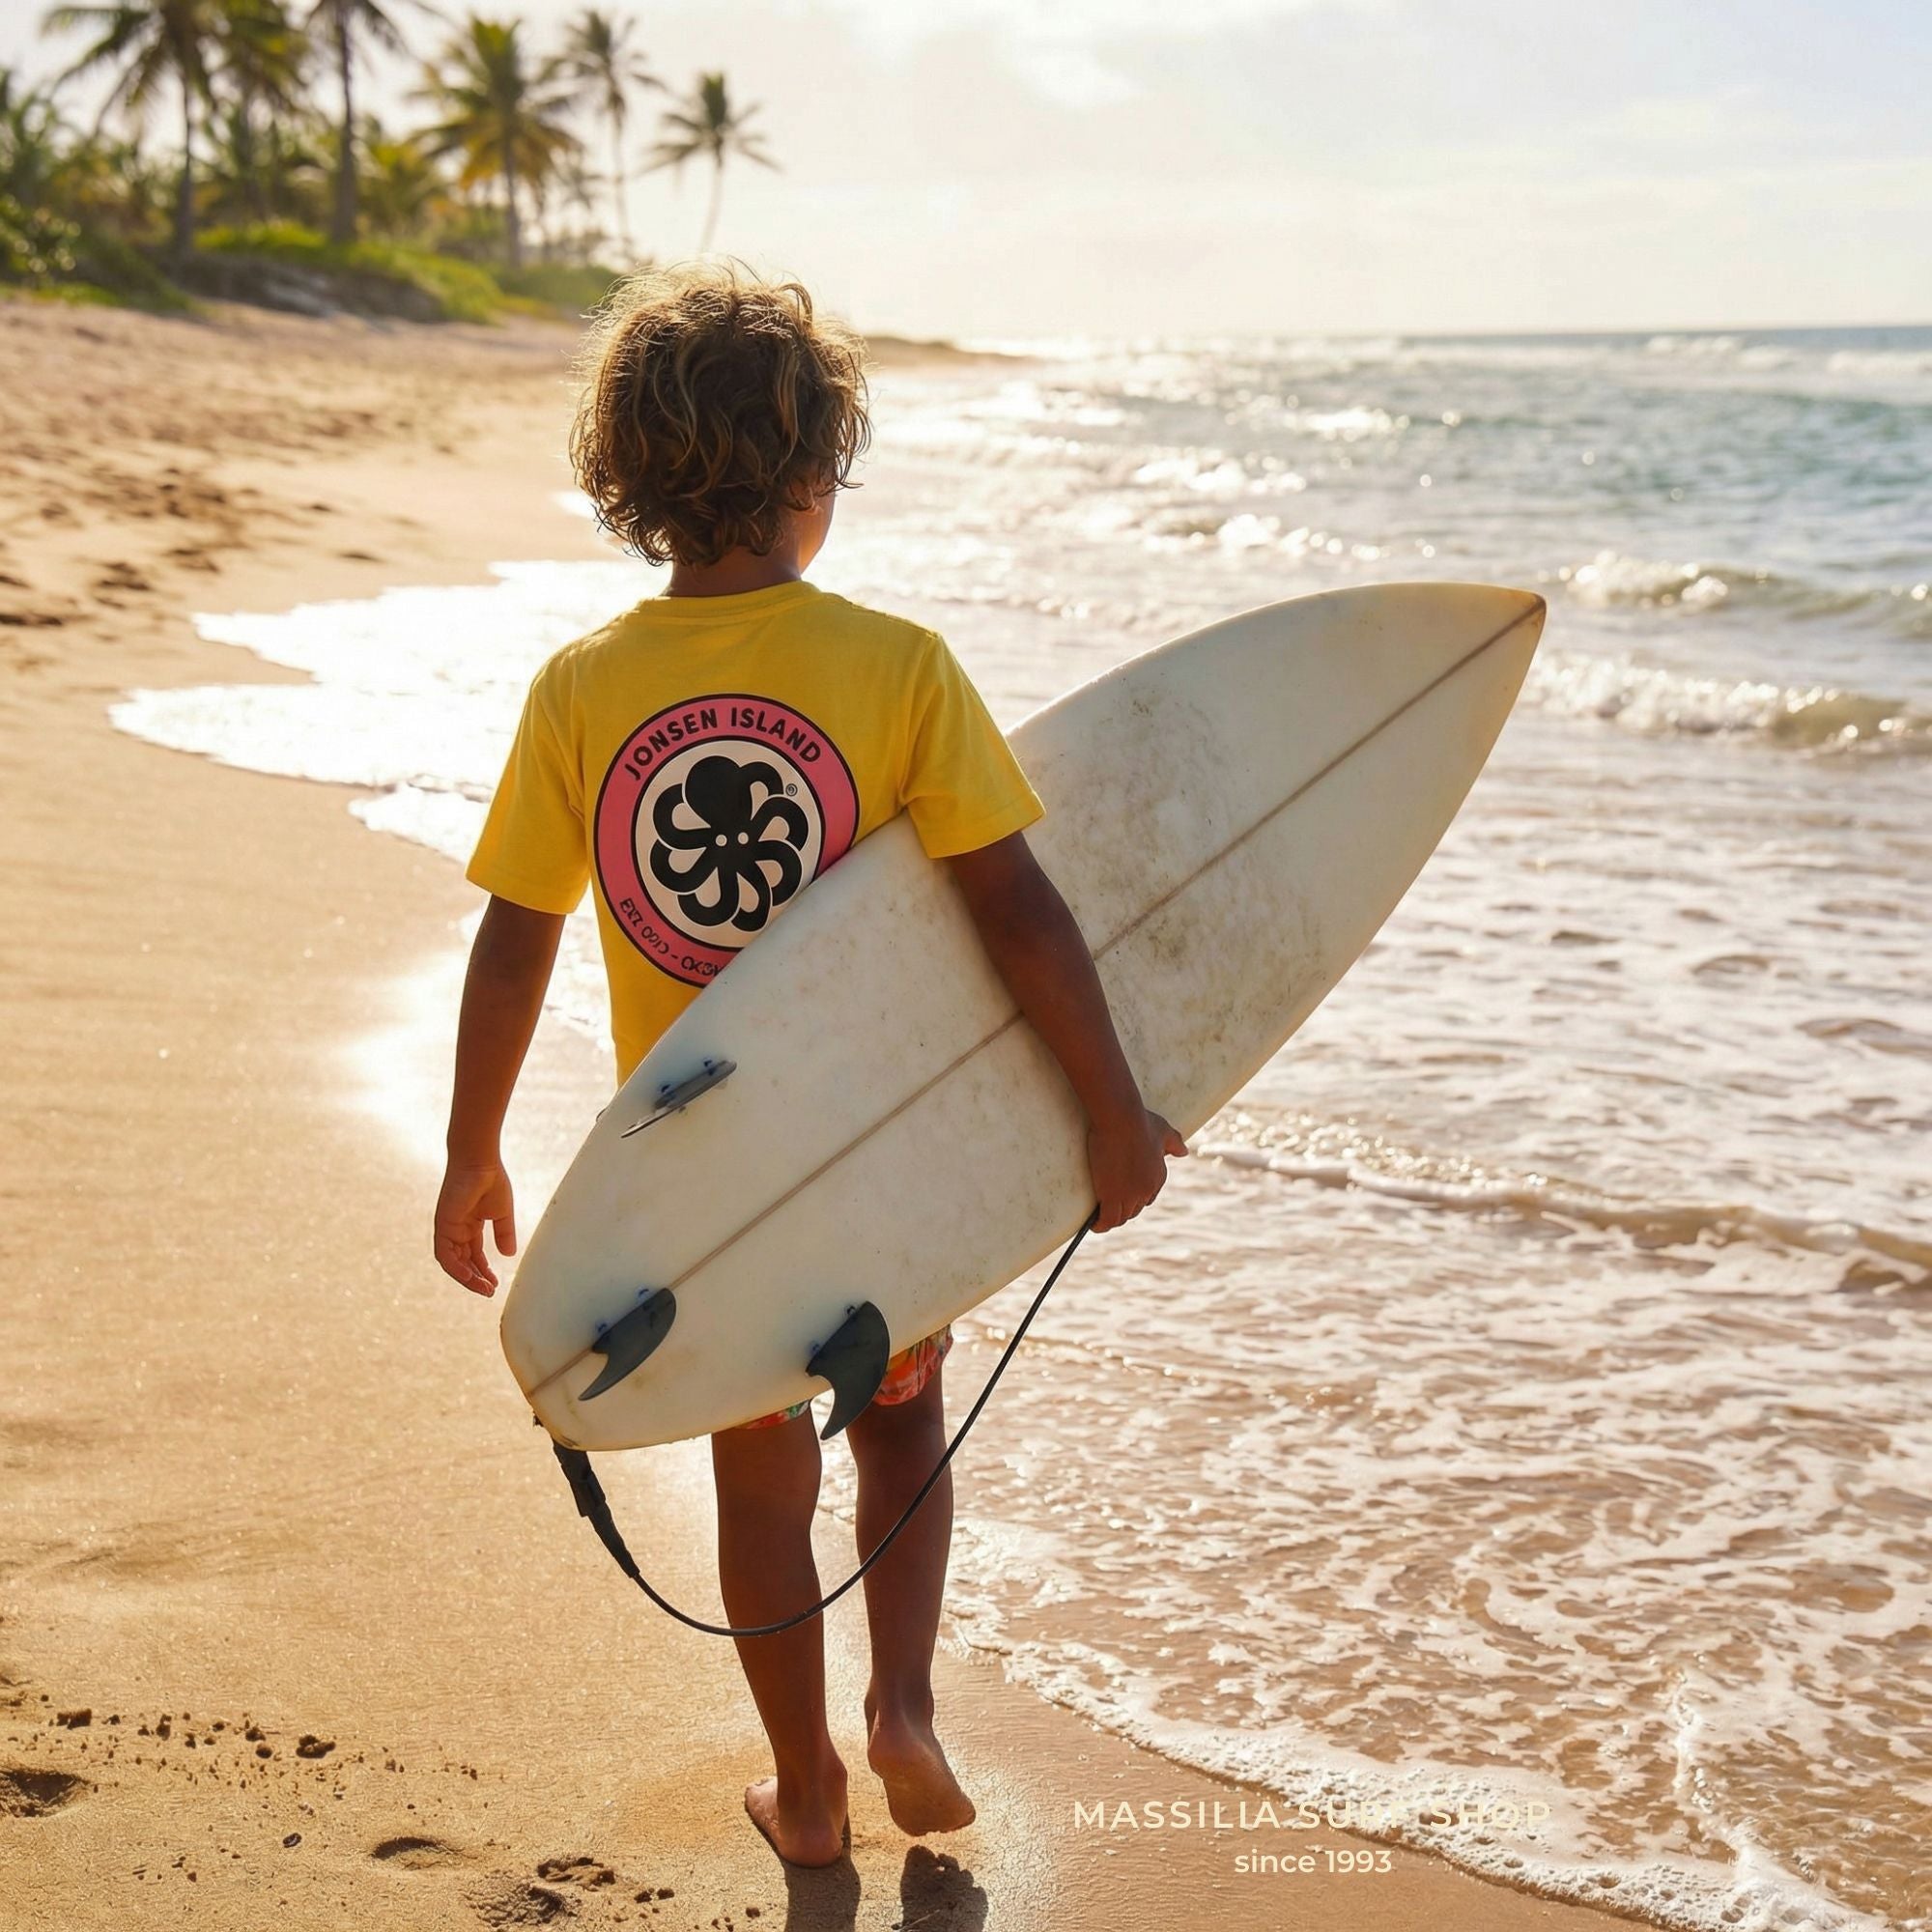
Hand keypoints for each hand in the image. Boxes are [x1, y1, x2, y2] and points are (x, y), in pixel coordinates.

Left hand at [435, 1158, 516, 1296]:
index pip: (474, 1255)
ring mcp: (447, 1228)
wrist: (479, 1161)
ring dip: (467, 1278)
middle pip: (463, 1262)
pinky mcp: (442, 1226)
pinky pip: (445, 1255)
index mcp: (470, 1225)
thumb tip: (509, 1255)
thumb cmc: (491, 1179)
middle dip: (476, 1279)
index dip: (484, 1271)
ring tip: (484, 1289)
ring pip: (453, 1263)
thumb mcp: (502, 1213)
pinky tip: (470, 1277)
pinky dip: (456, 1268)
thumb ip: (504, 1233)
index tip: (495, 1284)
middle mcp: (456, 1229)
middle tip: (490, 1291)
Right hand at [1086, 1107, 1187, 1233]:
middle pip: (1134, 1210)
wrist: (1122, 1120)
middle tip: (1108, 1208)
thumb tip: (1184, 1152)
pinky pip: (1107, 1219)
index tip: (1124, 1197)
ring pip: (1121, 1217)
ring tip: (1100, 1220)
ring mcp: (1130, 1195)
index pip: (1148, 1198)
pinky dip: (1101, 1225)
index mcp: (1158, 1177)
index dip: (1135, 1199)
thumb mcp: (1164, 1130)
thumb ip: (1174, 1143)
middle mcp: (1147, 1190)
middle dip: (1123, 1210)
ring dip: (1111, 1220)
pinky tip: (1094, 1225)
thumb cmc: (1141, 1121)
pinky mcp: (1112, 1196)